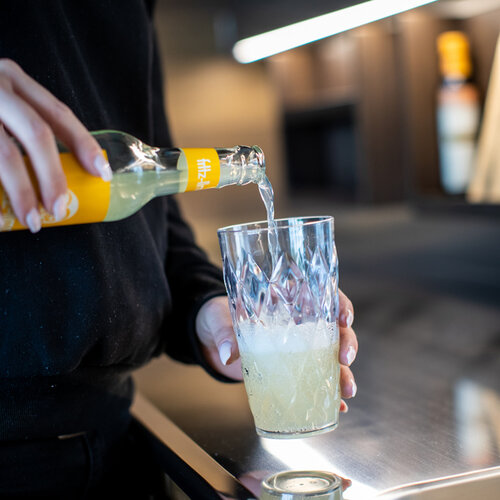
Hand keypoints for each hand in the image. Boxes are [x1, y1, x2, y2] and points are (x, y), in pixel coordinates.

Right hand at [0, 59, 110, 231]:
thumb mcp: (2, 101)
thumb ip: (24, 124)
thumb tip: (59, 178)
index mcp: (13, 80)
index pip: (58, 113)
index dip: (84, 145)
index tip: (102, 174)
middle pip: (36, 133)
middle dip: (53, 176)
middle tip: (59, 208)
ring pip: (4, 154)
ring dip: (22, 192)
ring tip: (32, 221)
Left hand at [195, 290, 358, 411]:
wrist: (210, 337)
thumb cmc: (218, 317)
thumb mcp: (218, 319)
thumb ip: (224, 331)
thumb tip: (229, 355)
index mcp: (288, 300)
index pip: (324, 295)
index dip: (340, 305)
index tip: (344, 318)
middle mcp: (300, 323)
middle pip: (335, 329)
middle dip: (347, 343)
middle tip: (345, 358)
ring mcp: (298, 348)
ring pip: (332, 357)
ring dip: (344, 374)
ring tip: (346, 391)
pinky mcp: (291, 370)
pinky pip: (316, 380)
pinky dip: (329, 394)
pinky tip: (337, 407)